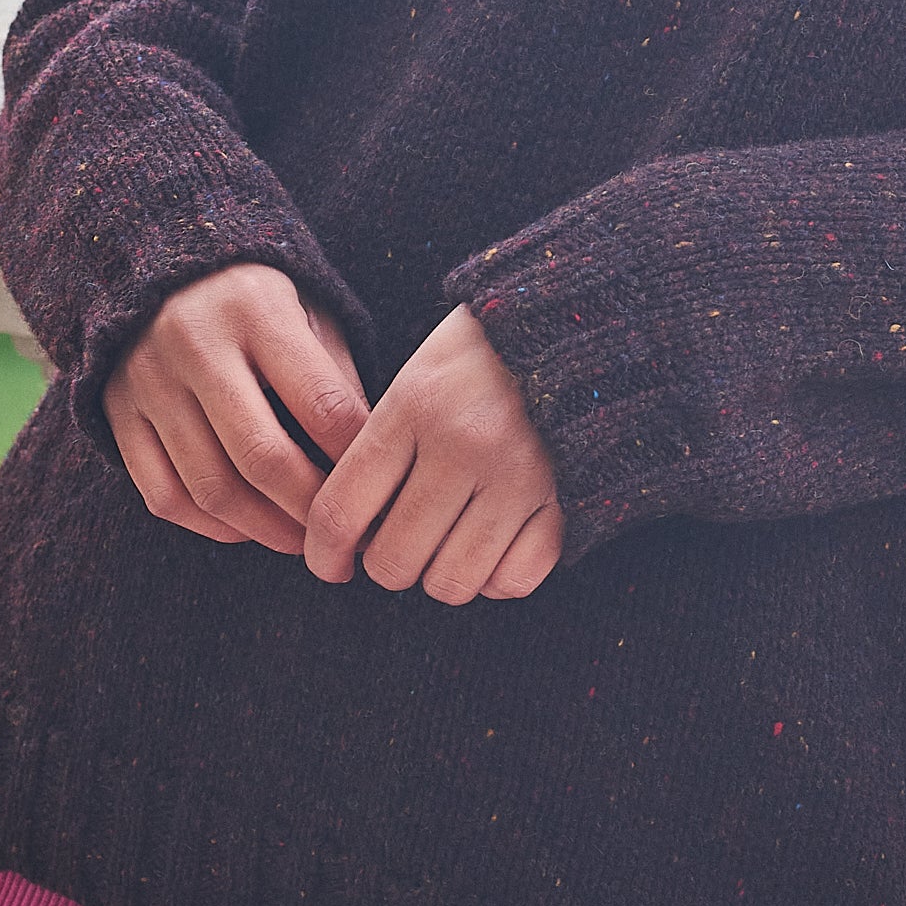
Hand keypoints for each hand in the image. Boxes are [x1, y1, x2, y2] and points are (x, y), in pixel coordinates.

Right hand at [107, 264, 370, 556]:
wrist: (159, 266)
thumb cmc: (259, 300)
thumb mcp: (310, 311)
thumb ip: (338, 378)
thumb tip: (369, 464)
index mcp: (258, 308)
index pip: (322, 403)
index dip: (356, 460)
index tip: (379, 488)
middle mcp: (194, 343)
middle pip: (263, 457)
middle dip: (313, 511)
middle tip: (344, 535)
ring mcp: (148, 381)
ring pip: (211, 487)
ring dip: (266, 530)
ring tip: (304, 542)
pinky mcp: (117, 412)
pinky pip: (164, 495)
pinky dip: (211, 526)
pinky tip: (247, 528)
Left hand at [303, 304, 563, 603]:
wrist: (583, 323)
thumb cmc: (487, 353)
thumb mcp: (420, 375)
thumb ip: (382, 444)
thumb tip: (347, 532)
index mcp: (416, 405)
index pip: (342, 509)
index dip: (323, 553)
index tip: (329, 564)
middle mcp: (465, 444)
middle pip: (394, 559)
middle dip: (386, 565)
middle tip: (399, 544)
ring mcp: (520, 476)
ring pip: (452, 582)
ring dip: (441, 575)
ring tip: (448, 545)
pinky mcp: (568, 499)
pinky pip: (513, 580)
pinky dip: (497, 578)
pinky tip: (494, 549)